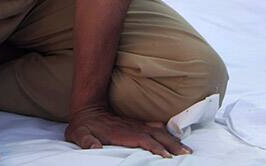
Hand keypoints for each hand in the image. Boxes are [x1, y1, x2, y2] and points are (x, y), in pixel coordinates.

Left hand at [66, 107, 189, 157]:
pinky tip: (170, 132)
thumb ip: (87, 141)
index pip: (143, 139)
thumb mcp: (79, 134)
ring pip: (157, 131)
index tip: (166, 156)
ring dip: (171, 138)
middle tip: (186, 153)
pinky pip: (152, 127)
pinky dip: (163, 130)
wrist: (86, 109)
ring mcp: (133, 125)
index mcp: (121, 132)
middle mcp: (131, 128)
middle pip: (155, 135)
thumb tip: (95, 148)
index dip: (155, 147)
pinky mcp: (133, 125)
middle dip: (171, 144)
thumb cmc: (82, 126)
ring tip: (185, 147)